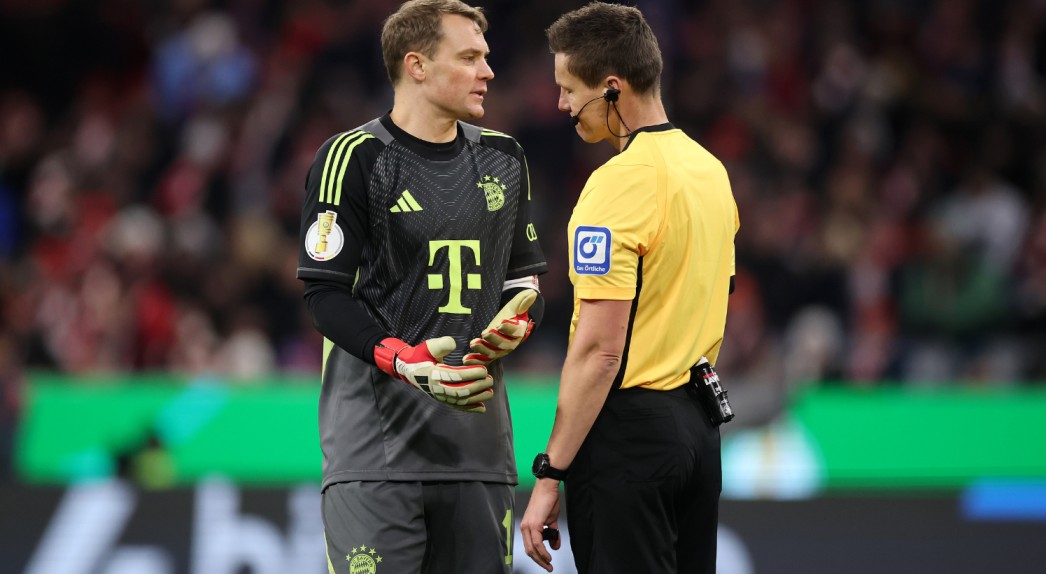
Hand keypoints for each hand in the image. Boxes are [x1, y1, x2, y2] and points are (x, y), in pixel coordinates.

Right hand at [374, 337, 493, 412]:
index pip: (455, 376)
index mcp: (433, 374)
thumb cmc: (420, 356)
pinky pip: (457, 406)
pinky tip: (482, 408)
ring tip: (490, 393)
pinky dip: (470, 408)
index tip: (483, 370)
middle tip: (490, 380)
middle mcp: (436, 388)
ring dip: (477, 398)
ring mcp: (439, 396)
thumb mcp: (428, 346)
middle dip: (477, 386)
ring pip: (460, 401)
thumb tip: (453, 344)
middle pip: (460, 391)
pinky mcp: (442, 400)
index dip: (470, 374)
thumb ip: (440, 344)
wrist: (409, 369)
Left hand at [463, 289, 536, 364]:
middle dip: (494, 340)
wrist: (505, 325)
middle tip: (485, 333)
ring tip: (473, 343)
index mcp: (519, 331)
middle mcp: (511, 343)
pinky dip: (475, 361)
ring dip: (482, 350)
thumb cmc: (511, 315)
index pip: (516, 331)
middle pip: (504, 344)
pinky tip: (466, 360)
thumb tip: (532, 293)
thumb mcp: (515, 306)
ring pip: (492, 353)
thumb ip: (523, 301)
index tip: (501, 323)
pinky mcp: (489, 355)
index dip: (509, 328)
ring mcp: (500, 351)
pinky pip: (483, 360)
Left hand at [520, 478, 561, 571]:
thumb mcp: (551, 520)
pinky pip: (537, 543)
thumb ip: (552, 534)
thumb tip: (555, 546)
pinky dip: (543, 552)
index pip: (529, 546)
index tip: (545, 562)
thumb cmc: (548, 500)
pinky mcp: (533, 524)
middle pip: (529, 551)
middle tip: (548, 567)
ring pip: (532, 549)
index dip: (537, 557)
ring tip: (549, 564)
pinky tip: (549, 555)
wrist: (547, 488)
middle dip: (539, 561)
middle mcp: (524, 527)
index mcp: (527, 526)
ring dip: (541, 559)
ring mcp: (528, 526)